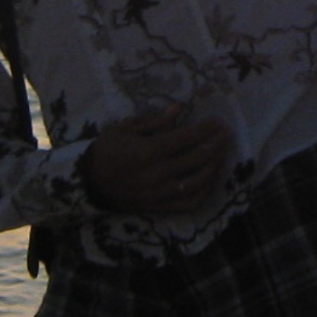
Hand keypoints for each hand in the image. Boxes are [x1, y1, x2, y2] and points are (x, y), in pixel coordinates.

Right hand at [78, 106, 233, 215]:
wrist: (89, 183)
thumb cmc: (106, 150)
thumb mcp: (124, 129)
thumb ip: (153, 121)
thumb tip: (178, 109)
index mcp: (147, 152)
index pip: (185, 139)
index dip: (205, 129)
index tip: (219, 121)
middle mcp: (157, 174)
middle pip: (196, 159)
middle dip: (215, 144)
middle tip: (227, 134)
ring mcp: (160, 194)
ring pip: (197, 182)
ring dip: (213, 166)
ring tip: (221, 153)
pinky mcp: (159, 207)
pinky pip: (188, 203)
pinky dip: (203, 192)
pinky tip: (209, 179)